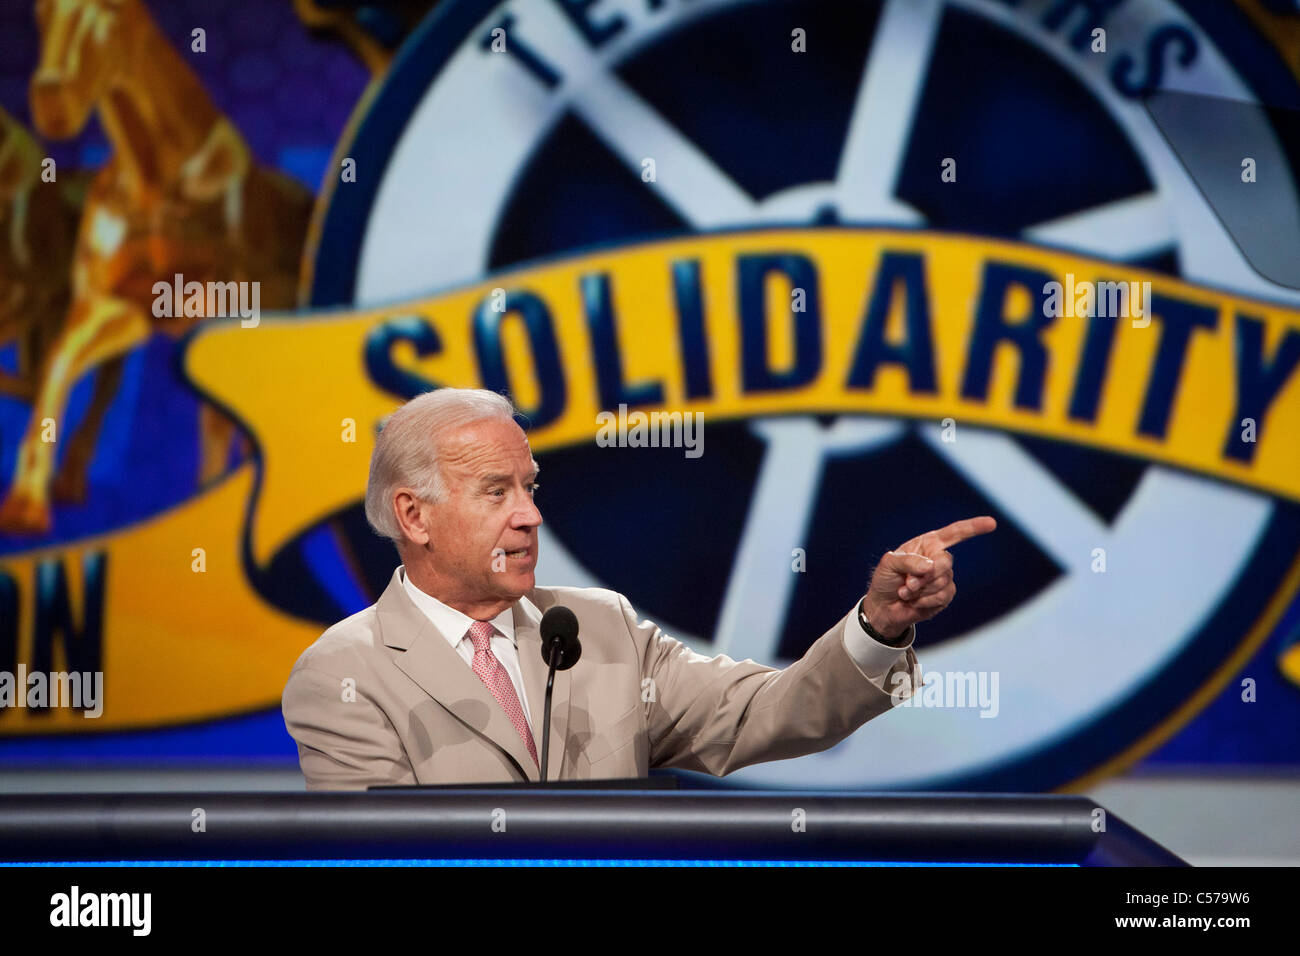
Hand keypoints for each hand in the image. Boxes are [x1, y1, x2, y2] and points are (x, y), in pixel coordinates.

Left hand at [860, 516, 996, 639]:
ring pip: (943, 582)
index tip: (992, 523)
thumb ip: (908, 561)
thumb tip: (930, 566)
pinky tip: (914, 602)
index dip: (973, 527)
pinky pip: (942, 597)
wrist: (884, 607)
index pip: (954, 533)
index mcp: (927, 544)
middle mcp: (938, 558)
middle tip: (907, 584)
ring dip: (920, 590)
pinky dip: (924, 601)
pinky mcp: (945, 595)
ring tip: (906, 592)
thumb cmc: (885, 580)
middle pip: (945, 562)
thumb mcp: (889, 564)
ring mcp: (944, 577)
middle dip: (925, 576)